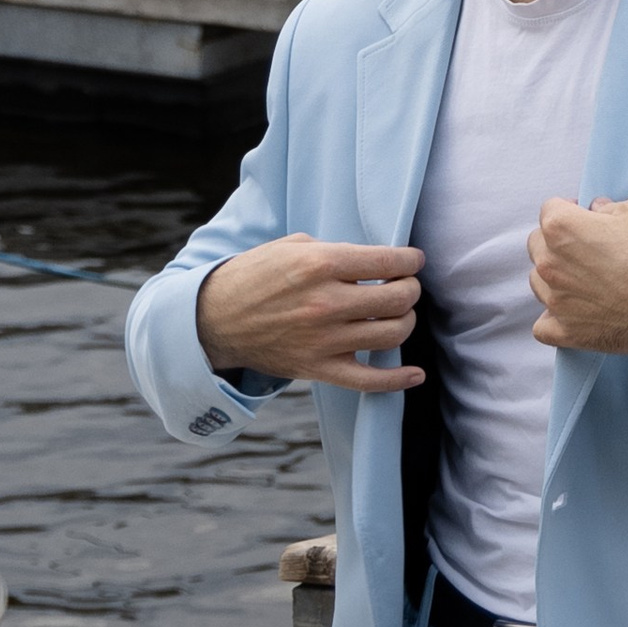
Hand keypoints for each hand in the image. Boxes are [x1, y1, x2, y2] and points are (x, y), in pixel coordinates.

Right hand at [196, 236, 425, 392]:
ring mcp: (324, 339)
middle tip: (405, 286)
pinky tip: (414, 374)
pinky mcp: (318, 368)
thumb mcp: (292, 246)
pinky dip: (398, 380)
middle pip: (398, 298)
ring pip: (393, 334)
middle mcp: (326, 302)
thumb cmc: (254, 276)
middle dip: (411, 289)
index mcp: (321, 264)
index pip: (389, 262)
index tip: (413, 261)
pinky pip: (369, 381)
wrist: (213, 318)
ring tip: (396, 315)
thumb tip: (375, 262)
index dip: (411, 260)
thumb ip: (335, 251)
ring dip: (404, 322)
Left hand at [529, 196, 627, 354]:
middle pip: (538, 245)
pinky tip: (573, 312)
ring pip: (538, 283)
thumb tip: (598, 211)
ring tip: (584, 280)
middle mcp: (551, 264)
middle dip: (558, 242)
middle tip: (586, 248)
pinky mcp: (566, 331)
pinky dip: (554, 320)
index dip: (570, 210)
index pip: (550, 210)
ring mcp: (555, 300)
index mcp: (562, 228)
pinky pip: (542, 327)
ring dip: (555, 278)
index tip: (584, 218)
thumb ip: (609, 207)